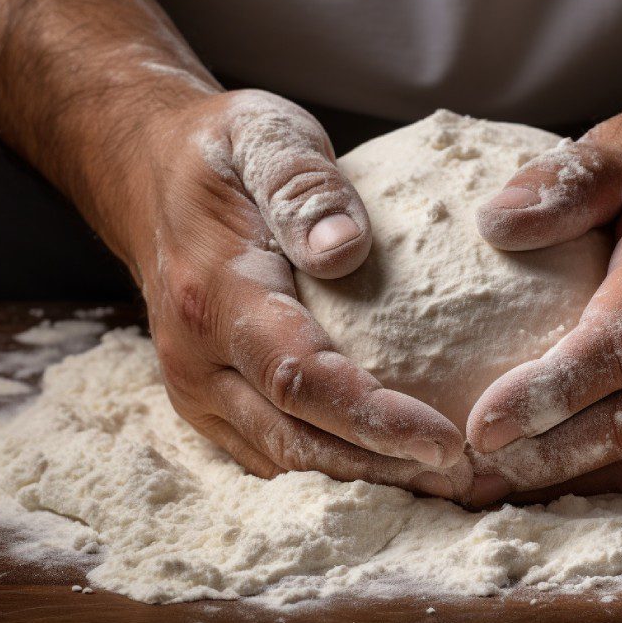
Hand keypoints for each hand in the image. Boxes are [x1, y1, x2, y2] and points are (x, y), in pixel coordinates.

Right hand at [123, 89, 469, 497]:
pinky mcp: (212, 402)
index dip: (373, 419)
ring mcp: (198, 389)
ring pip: (285, 462)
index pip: (298, 377)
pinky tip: (399, 470)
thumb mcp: (262, 134)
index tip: (447, 442)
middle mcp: (197, 359)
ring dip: (368, 484)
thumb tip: (347, 248)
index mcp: (214, 293)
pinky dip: (340, 470)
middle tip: (475, 483)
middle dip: (386, 474)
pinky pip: (276, 452)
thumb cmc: (220, 151)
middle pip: (295, 443)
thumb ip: (302, 185)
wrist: (146, 174)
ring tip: (455, 488)